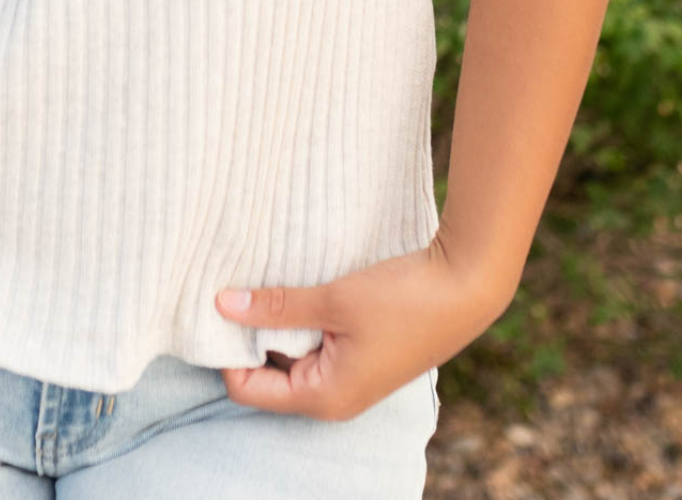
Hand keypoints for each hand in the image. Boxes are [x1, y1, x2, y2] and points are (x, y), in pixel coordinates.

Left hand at [214, 237, 507, 419]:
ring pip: (290, 354)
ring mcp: (347, 378)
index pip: (247, 388)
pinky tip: (295, 287)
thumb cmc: (403, 301)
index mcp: (323, 397)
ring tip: (263, 283)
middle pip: (266, 373)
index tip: (216, 307)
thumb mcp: (333, 300)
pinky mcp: (359, 356)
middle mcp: (332, 397)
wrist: (466, 289)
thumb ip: (275, 305)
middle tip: (234, 288)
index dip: (225, 351)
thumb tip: (221, 304)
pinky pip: (313, 343)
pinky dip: (300, 319)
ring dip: (276, 323)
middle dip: (248, 335)